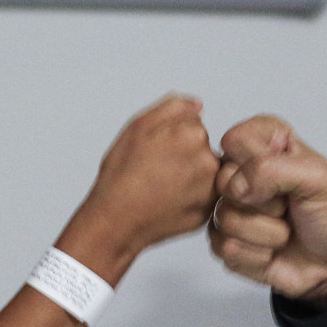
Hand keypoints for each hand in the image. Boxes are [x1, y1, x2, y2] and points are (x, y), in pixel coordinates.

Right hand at [60, 95, 217, 281]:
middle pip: (203, 147)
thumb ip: (172, 107)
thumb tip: (199, 105)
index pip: (194, 124)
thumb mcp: (138, 127)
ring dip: (191, 175)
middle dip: (185, 155)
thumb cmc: (122, 175)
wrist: (116, 220)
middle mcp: (209, 161)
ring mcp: (211, 189)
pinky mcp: (208, 211)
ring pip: (205, 172)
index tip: (156, 151)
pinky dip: (191, 197)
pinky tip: (169, 201)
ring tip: (163, 187)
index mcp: (193, 134)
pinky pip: (204, 196)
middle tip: (157, 171)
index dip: (172, 135)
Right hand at [209, 116, 326, 304]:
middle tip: (288, 206)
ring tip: (284, 230)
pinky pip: (225, 247)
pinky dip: (258, 255)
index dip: (259, 164)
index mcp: (264, 143)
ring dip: (267, 233)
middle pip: (223, 181)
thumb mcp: (319, 179)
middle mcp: (241, 172)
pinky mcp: (224, 241)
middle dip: (266, 203)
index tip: (289, 176)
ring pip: (224, 218)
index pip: (235, 140)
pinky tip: (272, 250)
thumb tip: (234, 187)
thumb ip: (272, 168)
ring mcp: (229, 208)